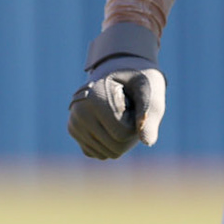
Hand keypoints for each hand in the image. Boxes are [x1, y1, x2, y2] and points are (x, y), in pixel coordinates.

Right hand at [67, 21, 165, 159]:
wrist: (119, 70)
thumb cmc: (137, 78)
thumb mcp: (148, 90)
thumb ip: (150, 115)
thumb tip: (148, 142)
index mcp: (93, 99)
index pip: (122, 135)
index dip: (137, 124)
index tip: (135, 103)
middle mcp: (78, 113)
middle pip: (114, 149)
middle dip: (129, 134)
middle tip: (129, 109)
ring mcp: (74, 124)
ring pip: (107, 153)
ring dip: (120, 138)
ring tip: (119, 113)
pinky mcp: (75, 132)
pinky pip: (100, 153)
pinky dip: (110, 142)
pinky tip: (109, 121)